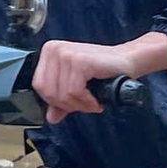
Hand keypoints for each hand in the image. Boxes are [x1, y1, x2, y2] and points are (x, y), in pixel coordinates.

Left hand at [32, 33, 166, 123]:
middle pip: (48, 93)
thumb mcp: (77, 87)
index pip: (39, 86)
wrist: (127, 62)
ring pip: (61, 95)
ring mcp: (65, 53)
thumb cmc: (103, 72)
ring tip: (93, 101)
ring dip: (80, 105)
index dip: (56, 102)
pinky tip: (96, 99)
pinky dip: (87, 101)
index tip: (73, 103)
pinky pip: (74, 91)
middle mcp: (54, 50)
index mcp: (49, 52)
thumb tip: (51, 117)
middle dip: (69, 105)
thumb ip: (61, 102)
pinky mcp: (79, 60)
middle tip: (86, 103)